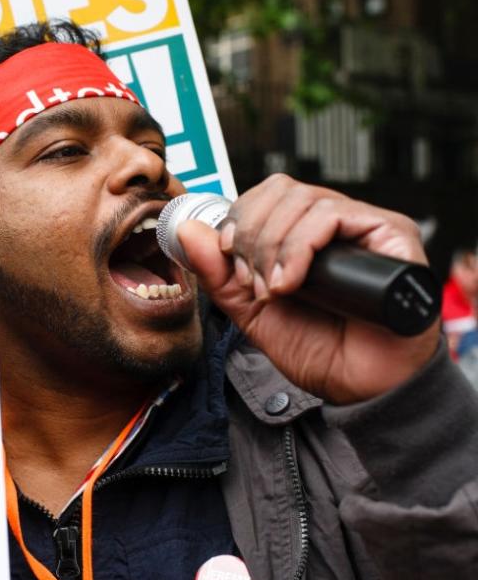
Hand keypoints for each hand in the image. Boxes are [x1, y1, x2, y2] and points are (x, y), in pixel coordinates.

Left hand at [178, 174, 439, 403]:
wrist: (360, 388)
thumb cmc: (318, 350)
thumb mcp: (251, 311)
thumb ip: (218, 274)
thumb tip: (187, 231)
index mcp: (306, 233)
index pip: (267, 194)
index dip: (240, 219)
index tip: (229, 257)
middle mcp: (338, 223)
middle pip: (282, 190)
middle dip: (252, 236)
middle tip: (253, 282)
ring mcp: (365, 226)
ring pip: (304, 201)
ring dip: (273, 246)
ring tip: (274, 290)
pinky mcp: (391, 234)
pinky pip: (334, 216)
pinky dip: (299, 247)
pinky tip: (292, 282)